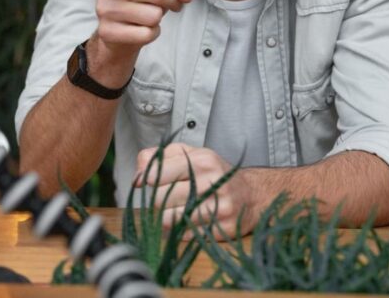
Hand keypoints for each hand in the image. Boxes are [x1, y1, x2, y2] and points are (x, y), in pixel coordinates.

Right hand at [94, 0, 196, 54]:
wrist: (125, 29)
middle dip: (170, 0)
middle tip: (160, 2)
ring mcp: (104, 10)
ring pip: (154, 16)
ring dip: (157, 18)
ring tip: (146, 14)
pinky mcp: (107, 32)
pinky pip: (146, 34)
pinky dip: (152, 33)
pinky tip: (140, 28)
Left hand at [135, 143, 257, 239]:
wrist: (252, 195)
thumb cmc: (214, 173)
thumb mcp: (191, 154)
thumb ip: (160, 156)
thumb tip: (137, 175)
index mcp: (202, 161)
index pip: (156, 175)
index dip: (147, 180)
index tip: (148, 181)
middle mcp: (212, 183)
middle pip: (159, 199)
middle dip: (156, 199)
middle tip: (165, 196)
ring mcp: (218, 208)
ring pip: (168, 219)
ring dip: (164, 216)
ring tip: (174, 209)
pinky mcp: (221, 229)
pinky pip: (182, 234)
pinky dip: (178, 229)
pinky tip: (187, 220)